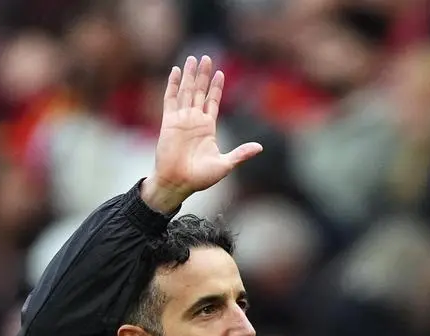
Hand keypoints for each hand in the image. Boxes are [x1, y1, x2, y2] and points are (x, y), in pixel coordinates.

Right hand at [141, 55, 261, 213]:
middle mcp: (194, 121)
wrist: (178, 183)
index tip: (221, 73)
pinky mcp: (169, 122)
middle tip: (206, 57)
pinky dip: (172, 85)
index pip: (213, 102)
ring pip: (186, 91)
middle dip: (203, 75)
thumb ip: (241, 154)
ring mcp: (181, 120)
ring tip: (193, 58)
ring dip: (189, 75)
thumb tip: (260, 147)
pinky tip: (175, 71)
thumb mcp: (225, 164)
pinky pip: (170, 99)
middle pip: (199, 92)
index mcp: (207, 128)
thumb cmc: (200, 178)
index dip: (216, 88)